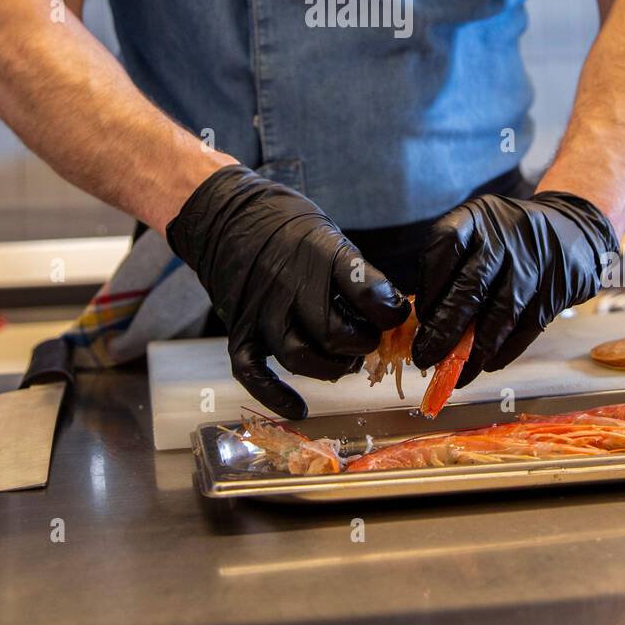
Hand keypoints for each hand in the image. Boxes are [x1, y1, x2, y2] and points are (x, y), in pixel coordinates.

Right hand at [166, 164, 408, 417]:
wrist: (227, 216)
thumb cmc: (286, 227)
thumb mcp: (328, 235)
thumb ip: (354, 273)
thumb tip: (389, 310)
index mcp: (319, 254)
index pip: (365, 291)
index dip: (388, 312)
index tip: (397, 316)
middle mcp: (288, 284)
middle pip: (334, 334)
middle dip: (361, 345)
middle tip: (369, 340)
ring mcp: (261, 310)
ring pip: (300, 357)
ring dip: (331, 368)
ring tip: (344, 360)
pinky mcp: (240, 330)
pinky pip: (253, 373)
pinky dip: (276, 396)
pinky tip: (299, 408)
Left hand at [412, 191, 619, 385]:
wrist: (570, 230)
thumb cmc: (508, 238)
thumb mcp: (478, 232)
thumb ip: (452, 267)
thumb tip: (424, 322)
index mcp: (477, 217)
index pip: (446, 247)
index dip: (429, 287)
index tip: (419, 318)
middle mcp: (505, 237)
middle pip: (470, 288)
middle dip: (444, 330)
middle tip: (425, 357)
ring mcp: (533, 264)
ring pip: (499, 316)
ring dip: (474, 352)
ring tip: (456, 373)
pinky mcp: (554, 291)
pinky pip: (524, 329)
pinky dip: (503, 352)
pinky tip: (486, 363)